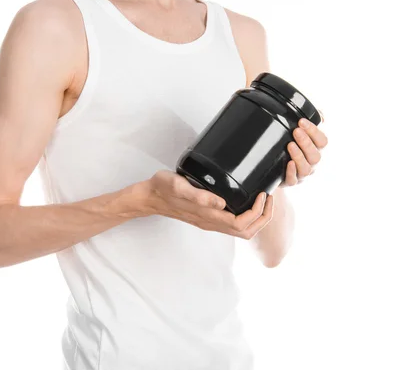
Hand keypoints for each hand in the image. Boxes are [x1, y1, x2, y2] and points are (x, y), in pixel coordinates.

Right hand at [138, 170, 273, 239]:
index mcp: (208, 217)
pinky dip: (247, 215)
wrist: (149, 197)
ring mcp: (210, 221)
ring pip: (241, 229)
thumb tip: (221, 202)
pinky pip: (233, 223)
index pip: (242, 224)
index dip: (258, 212)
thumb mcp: (179, 186)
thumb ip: (199, 195)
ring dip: (257, 218)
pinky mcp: (207, 216)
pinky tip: (247, 200)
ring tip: (262, 198)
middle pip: (246, 231)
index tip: (263, 194)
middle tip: (269, 197)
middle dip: (263, 217)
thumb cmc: (162, 189)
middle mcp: (211, 222)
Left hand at [281, 112, 327, 186]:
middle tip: (296, 131)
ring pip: (306, 168)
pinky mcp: (290, 182)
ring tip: (290, 145)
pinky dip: (291, 171)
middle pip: (315, 155)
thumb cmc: (291, 148)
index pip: (322, 141)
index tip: (302, 121)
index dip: (314, 131)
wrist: (276, 169)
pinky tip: (289, 163)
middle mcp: (312, 163)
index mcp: (317, 150)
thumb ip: (310, 123)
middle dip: (306, 142)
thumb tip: (320, 114)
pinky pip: (293, 180)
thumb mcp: (300, 134)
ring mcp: (302, 174)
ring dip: (299, 156)